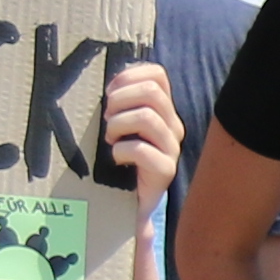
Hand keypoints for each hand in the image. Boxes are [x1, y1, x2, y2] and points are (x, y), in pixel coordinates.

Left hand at [104, 49, 181, 199]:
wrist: (131, 203)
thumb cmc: (121, 161)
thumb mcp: (123, 127)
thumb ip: (122, 105)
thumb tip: (107, 87)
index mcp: (164, 111)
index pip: (158, 75)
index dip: (129, 76)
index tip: (109, 92)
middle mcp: (173, 126)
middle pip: (152, 91)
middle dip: (120, 99)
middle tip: (106, 117)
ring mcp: (172, 148)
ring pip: (146, 117)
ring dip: (118, 124)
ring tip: (109, 138)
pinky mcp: (165, 170)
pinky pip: (141, 150)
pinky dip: (120, 150)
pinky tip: (115, 158)